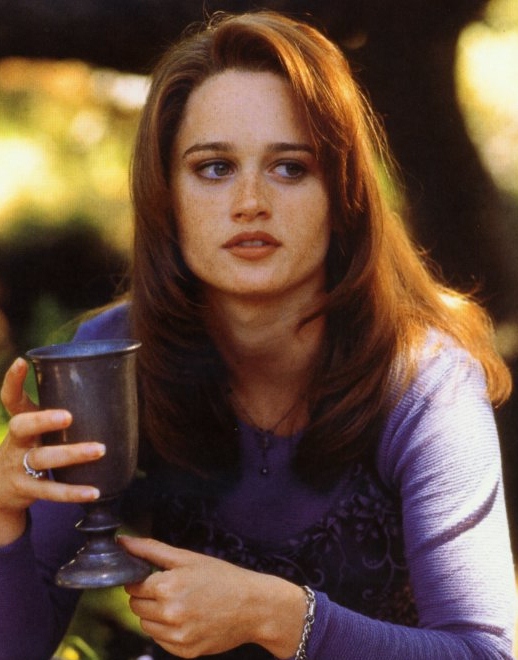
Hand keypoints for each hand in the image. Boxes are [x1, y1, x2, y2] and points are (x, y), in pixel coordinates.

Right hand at [0, 358, 104, 544]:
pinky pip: (51, 490)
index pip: (10, 398)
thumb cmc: (30, 450)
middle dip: (43, 420)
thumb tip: (108, 390)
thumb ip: (58, 412)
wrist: (1, 491)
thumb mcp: (36, 430)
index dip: (12, 380)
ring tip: (99, 450)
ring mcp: (17, 466)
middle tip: (69, 416)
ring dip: (72, 454)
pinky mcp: (26, 489)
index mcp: (20, 423)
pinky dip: (73, 492)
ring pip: (42, 458)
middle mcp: (15, 442)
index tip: (21, 362)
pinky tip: (95, 492)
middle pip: (22, 426)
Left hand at [120, 535, 306, 658]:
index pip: (132, 587)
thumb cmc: (221, 577)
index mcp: (167, 588)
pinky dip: (168, 631)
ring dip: (156, 615)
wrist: (253, 606)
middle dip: (148, 596)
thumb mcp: (187, 557)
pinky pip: (161, 641)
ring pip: (146, 626)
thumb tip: (122, 542)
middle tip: (173, 588)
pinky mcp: (185, 652)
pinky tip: (188, 618)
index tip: (157, 576)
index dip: (142, 579)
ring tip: (182, 603)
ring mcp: (177, 637)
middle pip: (136, 607)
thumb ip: (150, 549)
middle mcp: (169, 615)